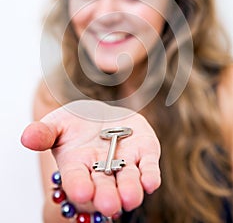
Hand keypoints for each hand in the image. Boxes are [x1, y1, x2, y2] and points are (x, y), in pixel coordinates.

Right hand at [21, 100, 160, 216]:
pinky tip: (150, 182)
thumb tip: (27, 137)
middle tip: (110, 204)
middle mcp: (101, 170)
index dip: (79, 185)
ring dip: (130, 190)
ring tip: (130, 198)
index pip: (76, 179)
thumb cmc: (76, 122)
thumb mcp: (57, 123)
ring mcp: (124, 163)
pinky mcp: (144, 154)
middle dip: (107, 196)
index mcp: (77, 166)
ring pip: (128, 181)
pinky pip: (148, 167)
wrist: (101, 114)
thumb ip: (44, 132)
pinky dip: (150, 175)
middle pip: (104, 187)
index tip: (83, 192)